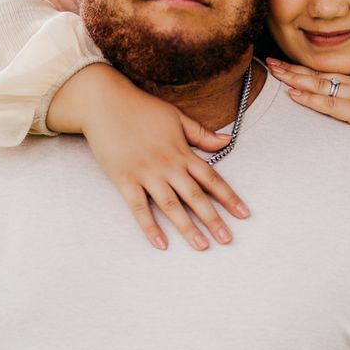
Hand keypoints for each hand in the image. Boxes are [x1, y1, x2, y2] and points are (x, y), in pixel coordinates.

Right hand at [47, 65, 249, 249]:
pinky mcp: (124, 180)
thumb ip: (201, 133)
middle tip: (227, 240)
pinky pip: (139, 208)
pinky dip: (150, 227)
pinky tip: (162, 244)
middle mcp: (167, 165)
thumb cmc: (141, 107)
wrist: (105, 103)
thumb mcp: (176, 117)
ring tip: (202, 246)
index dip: (229, 197)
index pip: (211, 178)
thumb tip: (228, 140)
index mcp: (182, 151)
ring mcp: (146, 174)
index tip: (244, 213)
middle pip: (195, 197)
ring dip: (188, 228)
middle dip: (213, 219)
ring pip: (171, 206)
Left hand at [266, 58, 349, 172]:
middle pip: (321, 73)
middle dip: (294, 67)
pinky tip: (293, 94)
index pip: (331, 73)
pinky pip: (330, 104)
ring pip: (320, 84)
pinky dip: (310, 98)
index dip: (308, 68)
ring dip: (295, 78)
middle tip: (270, 60)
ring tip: (274, 72)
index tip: (289, 64)